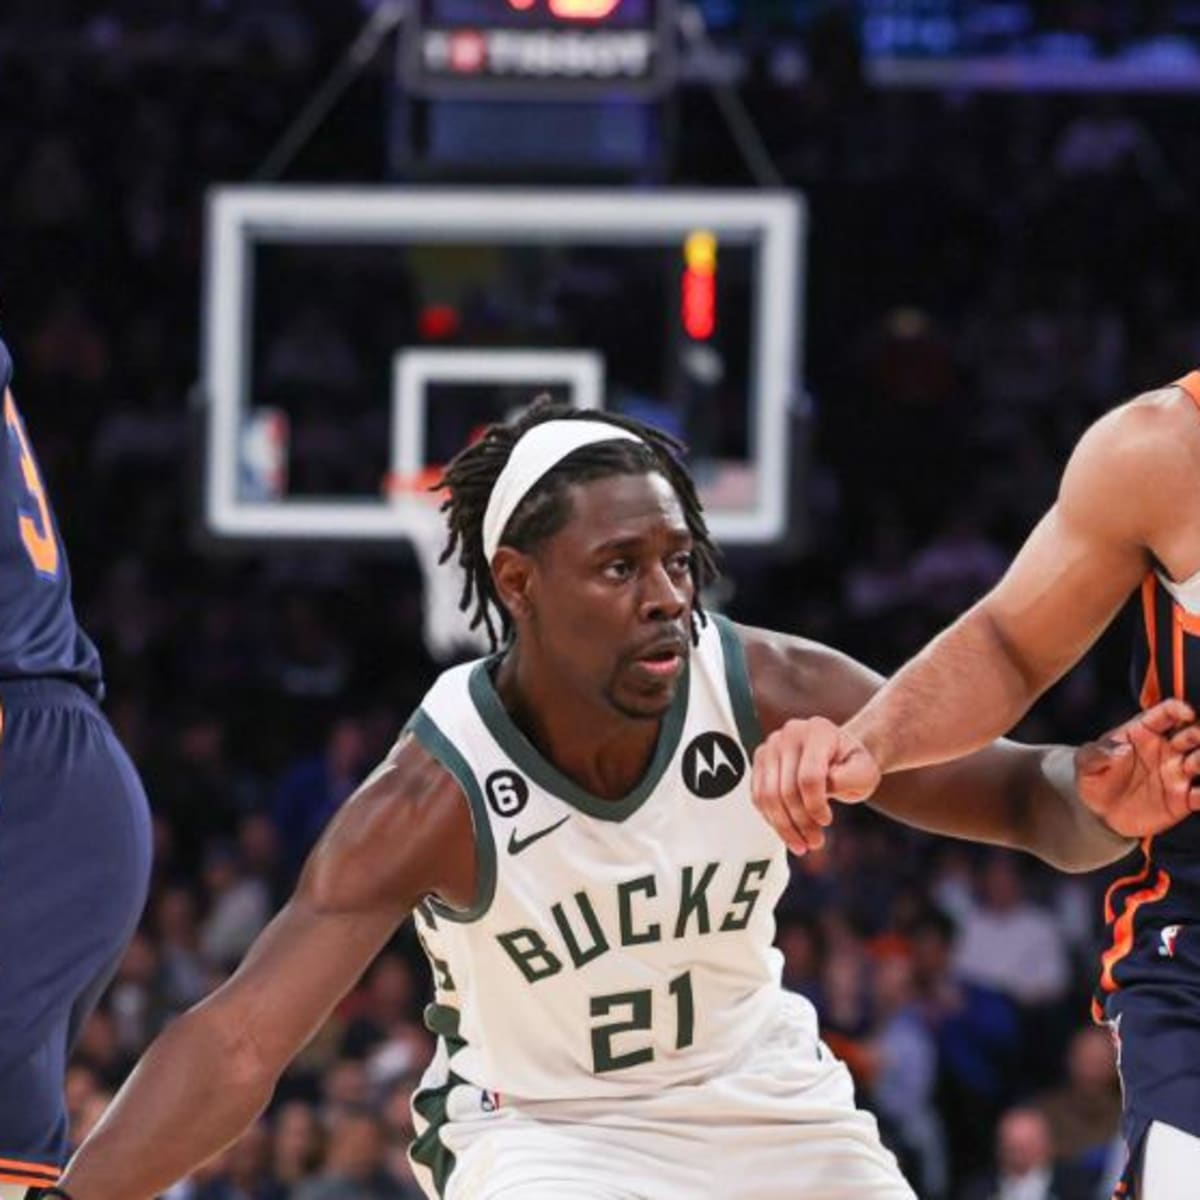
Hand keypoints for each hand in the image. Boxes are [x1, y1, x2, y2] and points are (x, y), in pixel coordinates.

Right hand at [751, 716, 882, 854]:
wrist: (839, 755)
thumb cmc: (852, 764)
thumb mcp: (864, 772)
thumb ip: (849, 778)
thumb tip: (826, 786)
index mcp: (818, 730)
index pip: (809, 777)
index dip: (816, 806)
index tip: (827, 821)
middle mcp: (789, 734)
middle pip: (786, 789)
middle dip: (800, 822)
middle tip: (814, 842)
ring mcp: (771, 746)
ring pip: (768, 796)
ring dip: (783, 826)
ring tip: (800, 843)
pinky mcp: (760, 761)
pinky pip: (758, 796)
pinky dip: (771, 819)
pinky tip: (787, 831)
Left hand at [1076, 699, 1199, 838]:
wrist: (1097, 812)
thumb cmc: (1094, 777)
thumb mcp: (1085, 762)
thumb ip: (1098, 754)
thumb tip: (1120, 750)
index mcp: (1144, 732)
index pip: (1166, 713)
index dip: (1178, 709)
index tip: (1187, 713)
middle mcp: (1167, 749)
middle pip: (1193, 734)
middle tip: (1198, 739)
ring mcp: (1177, 773)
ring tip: (1196, 764)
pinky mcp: (1183, 799)